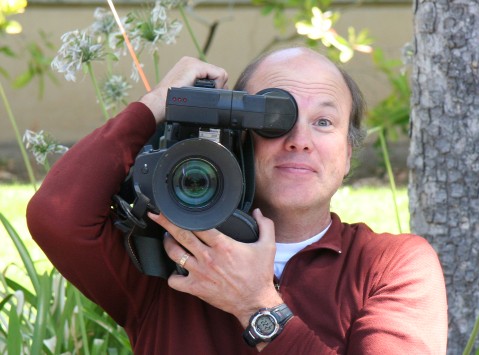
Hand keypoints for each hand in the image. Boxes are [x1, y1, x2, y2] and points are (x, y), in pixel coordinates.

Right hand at [139, 57, 227, 122]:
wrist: (160, 102)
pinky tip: (205, 92)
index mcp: (188, 66)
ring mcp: (192, 62)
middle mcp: (190, 61)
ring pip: (220, 74)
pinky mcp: (195, 67)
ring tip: (203, 95)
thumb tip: (215, 91)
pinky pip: (219, 75)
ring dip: (217, 87)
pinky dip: (218, 86)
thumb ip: (199, 88)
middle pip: (217, 73)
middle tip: (206, 97)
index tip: (208, 97)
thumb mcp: (187, 91)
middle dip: (217, 87)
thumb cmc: (171, 102)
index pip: (212, 74)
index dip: (215, 87)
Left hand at [147, 209, 282, 327]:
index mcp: (223, 245)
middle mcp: (208, 257)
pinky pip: (174, 281)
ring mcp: (200, 273)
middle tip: (157, 215)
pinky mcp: (196, 288)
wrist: (255, 302)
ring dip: (168, 244)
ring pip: (175, 254)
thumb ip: (265, 226)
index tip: (176, 208)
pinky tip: (176, 270)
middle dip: (166, 223)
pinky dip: (172, 275)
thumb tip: (257, 211)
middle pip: (181, 235)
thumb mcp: (268, 247)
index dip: (184, 215)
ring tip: (168, 238)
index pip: (198, 225)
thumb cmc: (260, 274)